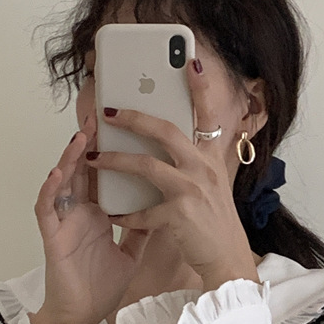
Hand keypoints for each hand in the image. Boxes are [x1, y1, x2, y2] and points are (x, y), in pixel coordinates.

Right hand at [33, 117, 150, 323]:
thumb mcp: (131, 252)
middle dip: (91, 143)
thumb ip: (143, 228)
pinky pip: (47, 209)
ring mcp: (64, 222)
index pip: (104, 176)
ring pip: (63, 182)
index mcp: (98, 213)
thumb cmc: (101, 286)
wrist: (84, 316)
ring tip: (81, 136)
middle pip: (84, 170)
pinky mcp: (52, 237)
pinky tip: (58, 173)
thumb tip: (165, 207)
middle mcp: (79, 213)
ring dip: (70, 158)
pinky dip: (51, 190)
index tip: (125, 129)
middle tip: (100, 117)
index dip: (112, 152)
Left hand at [89, 60, 259, 291]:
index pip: (208, 117)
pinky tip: (113, 215)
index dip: (201, 88)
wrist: (228, 262)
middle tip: (110, 111)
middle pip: (166, 130)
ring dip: (115, 160)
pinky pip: (141, 210)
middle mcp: (204, 169)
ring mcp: (192, 190)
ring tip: (95, 159)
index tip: (190, 61)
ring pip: (146, 165)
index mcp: (212, 160)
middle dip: (134, 117)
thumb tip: (172, 149)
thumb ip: (195, 165)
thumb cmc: (216, 227)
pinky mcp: (179, 214)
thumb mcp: (213, 188)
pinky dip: (124, 214)